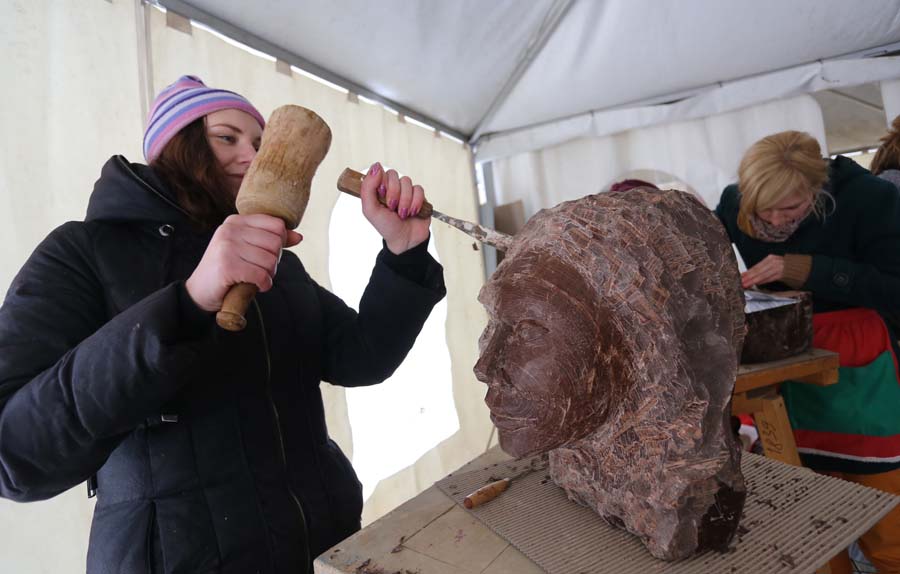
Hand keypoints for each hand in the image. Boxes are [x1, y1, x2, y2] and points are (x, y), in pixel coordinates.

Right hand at [186, 214, 302, 311]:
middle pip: (276, 243)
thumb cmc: (228, 269)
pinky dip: (263, 284)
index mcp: (236, 221)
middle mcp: (230, 229)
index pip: (277, 225)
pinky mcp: (227, 266)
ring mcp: (227, 246)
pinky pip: (261, 275)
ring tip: (255, 277)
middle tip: (260, 269)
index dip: (279, 244)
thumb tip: (299, 236)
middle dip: (274, 261)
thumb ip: (272, 240)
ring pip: (270, 260)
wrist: (200, 291)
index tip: (266, 254)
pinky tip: (256, 286)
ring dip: (268, 275)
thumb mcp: (248, 249)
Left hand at [360, 162, 430, 253]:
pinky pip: (419, 189)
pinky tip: (412, 212)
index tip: (381, 195)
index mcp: (377, 189)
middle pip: (393, 174)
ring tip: (402, 213)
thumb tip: (376, 167)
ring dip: (404, 200)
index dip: (382, 182)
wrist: (405, 240)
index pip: (379, 171)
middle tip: (392, 207)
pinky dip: (415, 202)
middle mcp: (391, 187)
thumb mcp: (370, 209)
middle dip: (393, 193)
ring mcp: (405, 190)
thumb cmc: (386, 226)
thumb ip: (368, 188)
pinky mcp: (419, 195)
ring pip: (407, 181)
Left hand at [741, 254, 784, 288]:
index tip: (740, 277)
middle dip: (748, 277)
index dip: (747, 272)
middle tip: (741, 282)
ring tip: (746, 284)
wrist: (799, 267)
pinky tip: (757, 283)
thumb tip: (749, 275)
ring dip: (753, 281)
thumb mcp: (772, 265)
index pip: (756, 267)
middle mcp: (774, 261)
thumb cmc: (784, 267)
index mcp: (770, 258)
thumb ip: (762, 269)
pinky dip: (763, 281)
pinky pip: (770, 278)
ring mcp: (778, 267)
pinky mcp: (783, 273)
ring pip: (763, 275)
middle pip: (758, 271)